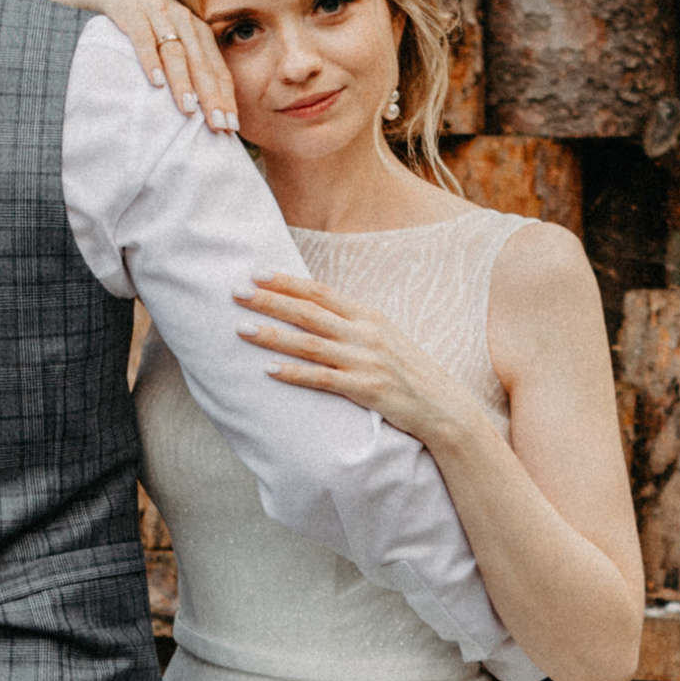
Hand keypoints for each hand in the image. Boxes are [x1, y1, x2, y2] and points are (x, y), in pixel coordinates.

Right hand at [31, 0, 238, 130]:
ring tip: (189, 109)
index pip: (217, 69)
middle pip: (201, 64)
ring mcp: (159, 15)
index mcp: (199, 33)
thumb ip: (191, 67)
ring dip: (183, 82)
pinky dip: (150, 60)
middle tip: (218, 125)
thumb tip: (205, 111)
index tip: (231, 127)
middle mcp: (184, 22)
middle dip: (211, 96)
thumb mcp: (176, 40)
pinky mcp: (132, 12)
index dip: (225, 98)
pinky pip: (143, 38)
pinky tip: (156, 82)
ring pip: (175, 52)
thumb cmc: (152, 24)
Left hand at [237, 273, 478, 452]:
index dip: (287, 282)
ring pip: (309, 344)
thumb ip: (354, 325)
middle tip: (236, 292)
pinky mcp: (365, 389)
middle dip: (269, 301)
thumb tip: (319, 314)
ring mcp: (365, 361)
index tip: (257, 273)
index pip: (320, 292)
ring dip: (273, 336)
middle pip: (309, 312)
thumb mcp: (386, 338)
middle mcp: (365, 334)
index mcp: (369, 316)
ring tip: (242, 329)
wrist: (444, 407)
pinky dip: (294, 374)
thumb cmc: (411, 373)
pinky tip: (269, 370)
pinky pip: (322, 379)